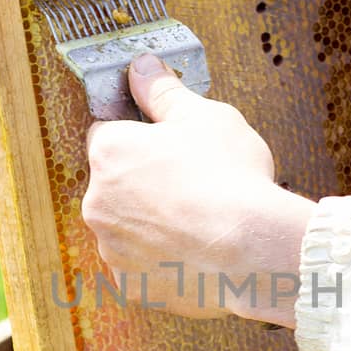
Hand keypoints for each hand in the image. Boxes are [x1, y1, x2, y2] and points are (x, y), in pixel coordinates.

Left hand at [82, 56, 315, 324]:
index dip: (140, 135)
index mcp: (109, 152)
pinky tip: (196, 250)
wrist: (252, 249)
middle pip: (116, 183)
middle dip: (145, 180)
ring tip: (199, 219)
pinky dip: (163, 259)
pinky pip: (143, 264)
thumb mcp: (203, 116)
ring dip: (153, 221)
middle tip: (193, 181)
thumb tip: (142, 66)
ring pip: (128, 226)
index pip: (107, 133)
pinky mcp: (132, 284)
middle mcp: (97, 202)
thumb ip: (164, 91)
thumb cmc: (229, 177)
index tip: (168, 143)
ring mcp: (113, 247)